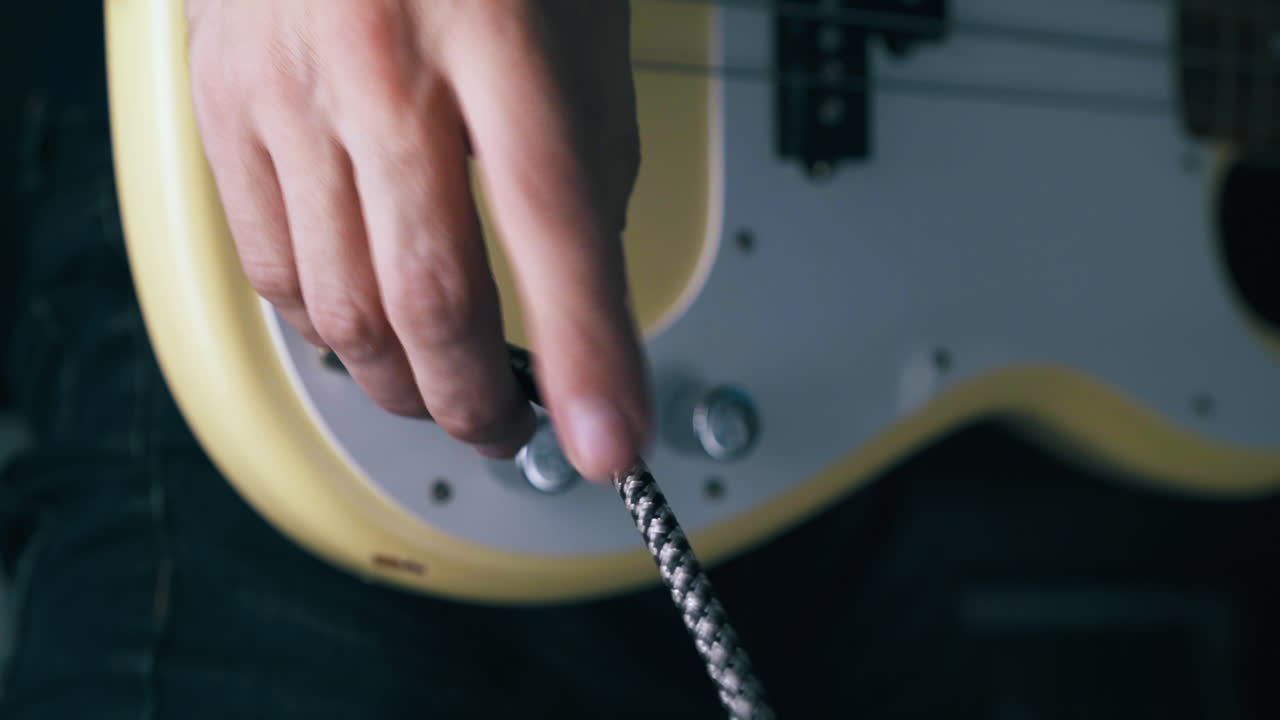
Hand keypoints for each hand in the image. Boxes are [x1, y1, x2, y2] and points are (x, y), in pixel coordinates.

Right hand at [185, 0, 649, 478]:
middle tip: (518, 426)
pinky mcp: (222, 113)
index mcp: (497, 27)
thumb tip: (579, 292)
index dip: (588, 353)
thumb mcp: (576, 28)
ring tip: (450, 392)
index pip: (554, 224)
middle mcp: (381, 61)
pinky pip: (273, 273)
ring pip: (341, 310)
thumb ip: (587, 162)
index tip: (615, 443)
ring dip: (408, 386)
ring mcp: (286, 89)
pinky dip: (333, 334)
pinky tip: (370, 335)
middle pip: (429, 297)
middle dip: (484, 401)